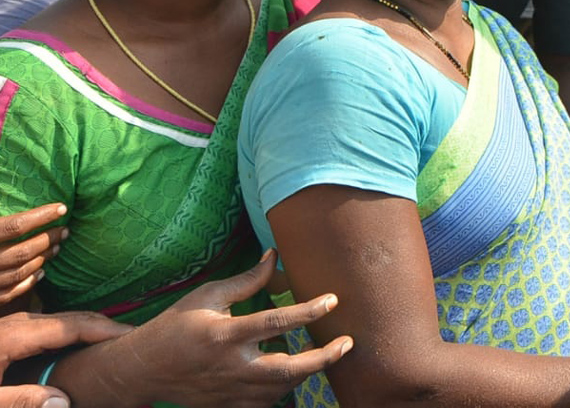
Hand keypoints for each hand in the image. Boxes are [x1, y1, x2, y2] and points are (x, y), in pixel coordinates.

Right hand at [0, 205, 69, 304]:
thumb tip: (4, 184)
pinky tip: (41, 271)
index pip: (14, 226)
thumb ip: (0, 213)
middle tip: (65, 229)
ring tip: (58, 246)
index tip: (62, 208)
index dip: (41, 216)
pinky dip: (29, 282)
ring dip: (44, 258)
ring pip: (20, 271)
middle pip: (23, 250)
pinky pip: (10, 292)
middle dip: (49, 238)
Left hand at [0, 311, 129, 407]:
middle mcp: (20, 323)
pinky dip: (76, 333)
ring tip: (115, 342)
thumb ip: (22, 400)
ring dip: (92, 329)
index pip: (72, 326)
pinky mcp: (14, 330)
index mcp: (15, 335)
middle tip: (133, 338)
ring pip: (65, 321)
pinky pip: (54, 327)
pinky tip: (85, 345)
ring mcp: (17, 324)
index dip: (105, 330)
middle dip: (105, 326)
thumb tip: (64, 402)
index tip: (131, 336)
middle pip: (73, 318)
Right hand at [63, 250, 352, 407]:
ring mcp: (230, 391)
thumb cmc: (176, 326)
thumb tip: (274, 255)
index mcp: (225, 334)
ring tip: (326, 354)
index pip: (276, 322)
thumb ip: (247, 280)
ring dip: (307, 372)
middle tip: (348, 343)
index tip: (333, 300)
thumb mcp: (208, 295)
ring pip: (282, 390)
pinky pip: (266, 404)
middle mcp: (231, 366)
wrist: (143, 371)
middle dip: (323, 358)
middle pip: (287, 369)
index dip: (309, 311)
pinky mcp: (228, 406)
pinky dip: (285, 389)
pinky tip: (295, 373)